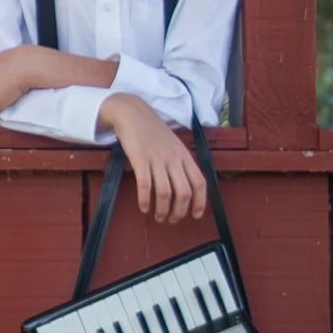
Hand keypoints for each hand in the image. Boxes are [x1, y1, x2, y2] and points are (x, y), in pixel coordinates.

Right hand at [99, 92, 207, 221]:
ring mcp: (156, 158)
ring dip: (162, 210)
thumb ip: (180, 163)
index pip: (199, 183)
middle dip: (179, 211)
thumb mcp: (173, 144)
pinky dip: (145, 200)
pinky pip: (145, 185)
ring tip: (158, 217)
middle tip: (171, 219)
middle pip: (183, 192)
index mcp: (184, 155)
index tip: (195, 215)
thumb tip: (185, 188)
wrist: (132, 113)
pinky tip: (144, 207)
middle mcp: (173, 158)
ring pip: (165, 192)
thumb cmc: (152, 131)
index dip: (200, 202)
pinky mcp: (139, 159)